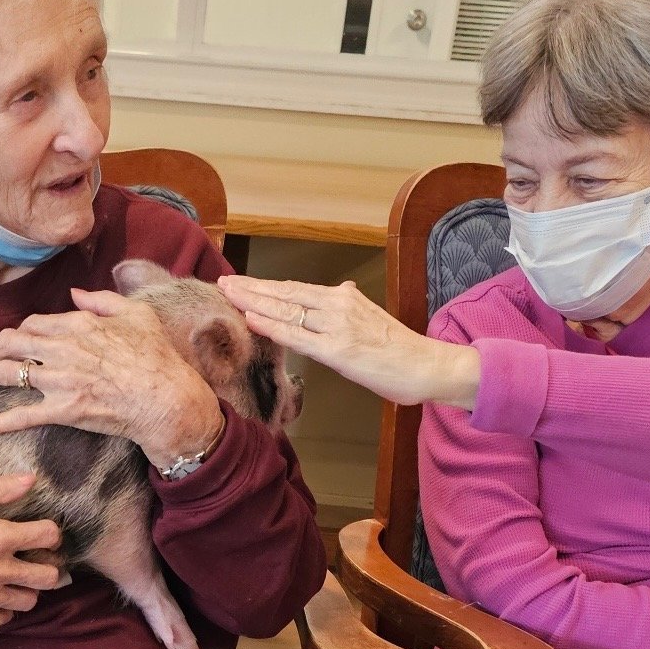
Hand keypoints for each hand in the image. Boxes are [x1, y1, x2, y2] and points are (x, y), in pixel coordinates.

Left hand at [0, 288, 222, 468]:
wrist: (166, 398)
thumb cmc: (158, 357)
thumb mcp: (137, 312)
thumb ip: (102, 299)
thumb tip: (75, 292)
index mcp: (77, 324)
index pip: (34, 324)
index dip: (17, 332)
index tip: (8, 340)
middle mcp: (61, 349)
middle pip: (11, 344)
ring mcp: (59, 380)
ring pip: (7, 373)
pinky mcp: (62, 410)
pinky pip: (21, 415)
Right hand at [0, 474, 63, 625]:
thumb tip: (30, 480)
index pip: (49, 536)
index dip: (49, 530)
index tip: (40, 530)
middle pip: (49, 576)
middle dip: (46, 563)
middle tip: (33, 556)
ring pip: (30, 601)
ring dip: (27, 587)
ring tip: (14, 575)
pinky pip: (3, 618)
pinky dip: (4, 607)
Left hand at [216, 274, 480, 409]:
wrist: (427, 366)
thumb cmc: (399, 350)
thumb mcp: (371, 319)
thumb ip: (350, 306)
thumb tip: (340, 290)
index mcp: (343, 297)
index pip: (294, 289)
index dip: (264, 286)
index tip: (240, 282)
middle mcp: (338, 304)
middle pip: (285, 293)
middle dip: (250, 288)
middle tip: (222, 282)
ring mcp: (337, 326)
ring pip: (287, 310)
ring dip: (254, 302)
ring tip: (228, 295)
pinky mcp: (338, 351)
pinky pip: (298, 336)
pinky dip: (272, 326)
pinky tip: (251, 319)